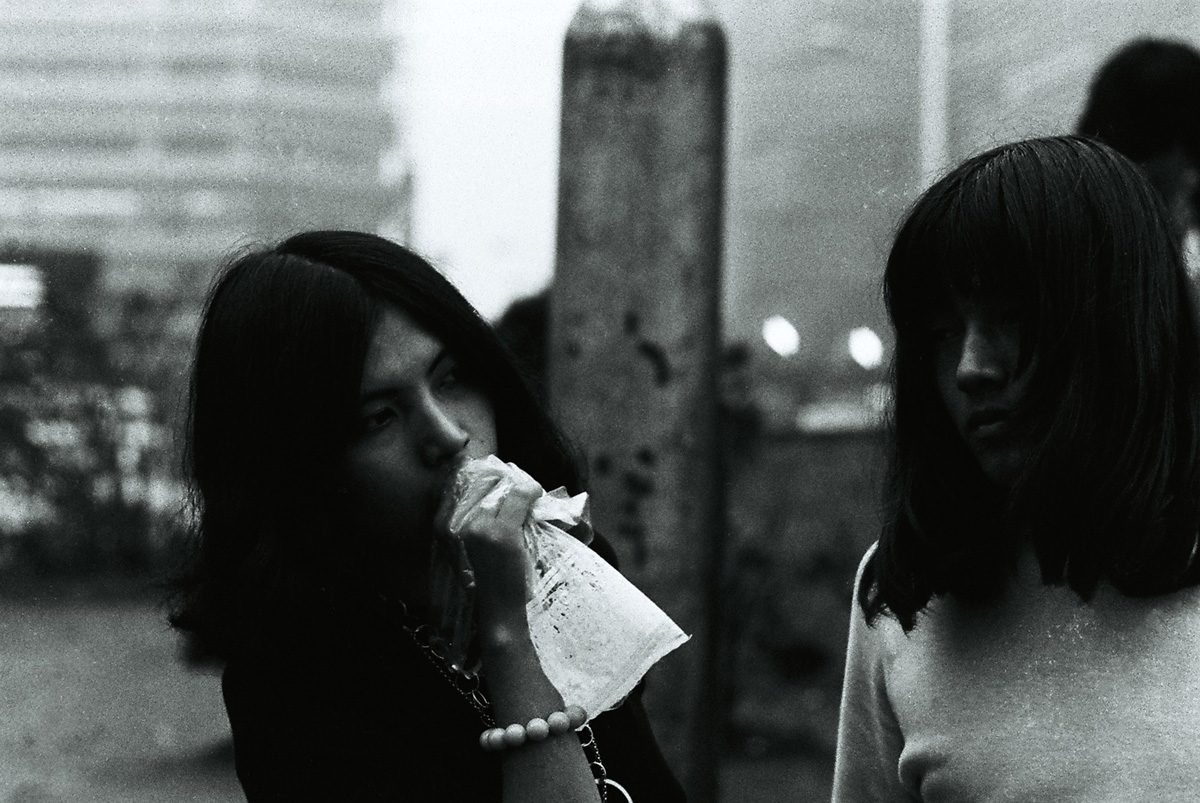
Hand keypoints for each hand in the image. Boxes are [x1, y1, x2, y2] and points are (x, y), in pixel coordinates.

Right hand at [435, 460, 542, 621]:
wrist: (497, 611)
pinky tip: (537, 493)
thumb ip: (473, 522)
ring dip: (519, 486)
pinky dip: (531, 491)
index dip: (482, 475)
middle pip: (483, 483)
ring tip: (528, 491)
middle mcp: (457, 524)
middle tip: (518, 482)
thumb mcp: (469, 548)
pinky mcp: (502, 533)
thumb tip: (493, 490)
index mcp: (443, 527)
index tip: (499, 475)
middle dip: (503, 478)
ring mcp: (480, 528)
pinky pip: (520, 496)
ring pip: (503, 488)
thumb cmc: (487, 580)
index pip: (459, 485)